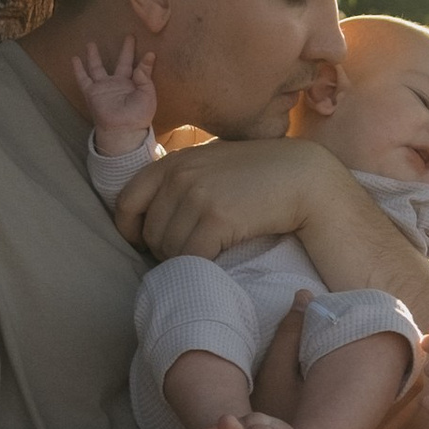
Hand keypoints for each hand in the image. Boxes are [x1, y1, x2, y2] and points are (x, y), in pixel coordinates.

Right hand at [74, 36, 155, 144]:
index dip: (144, 61)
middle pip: (121, 62)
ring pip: (97, 67)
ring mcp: (104, 87)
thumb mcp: (148, 94)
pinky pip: (83, 79)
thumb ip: (146, 76)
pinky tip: (75, 58)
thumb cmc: (139, 114)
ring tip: (91, 43)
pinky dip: (78, 69)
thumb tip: (148, 57)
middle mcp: (118, 83)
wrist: (123, 129)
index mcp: (133, 84)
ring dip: (94, 55)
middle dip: (125, 50)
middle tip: (128, 35)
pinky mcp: (92, 92)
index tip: (150, 51)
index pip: (138, 68)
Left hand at [116, 136, 344, 261]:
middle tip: (193, 252)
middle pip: (151, 233)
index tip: (145, 243)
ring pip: (170, 249)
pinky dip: (203, 265)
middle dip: (167, 250)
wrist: (302, 177)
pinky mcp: (216, 217)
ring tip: (210, 254)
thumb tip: (152, 212)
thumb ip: (182, 178)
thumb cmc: (259, 174)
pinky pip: (193, 256)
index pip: (127, 202)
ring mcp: (196, 195)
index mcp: (173, 162)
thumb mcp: (211, 163)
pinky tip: (220, 259)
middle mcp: (179, 176)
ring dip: (187, 260)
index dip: (131, 230)